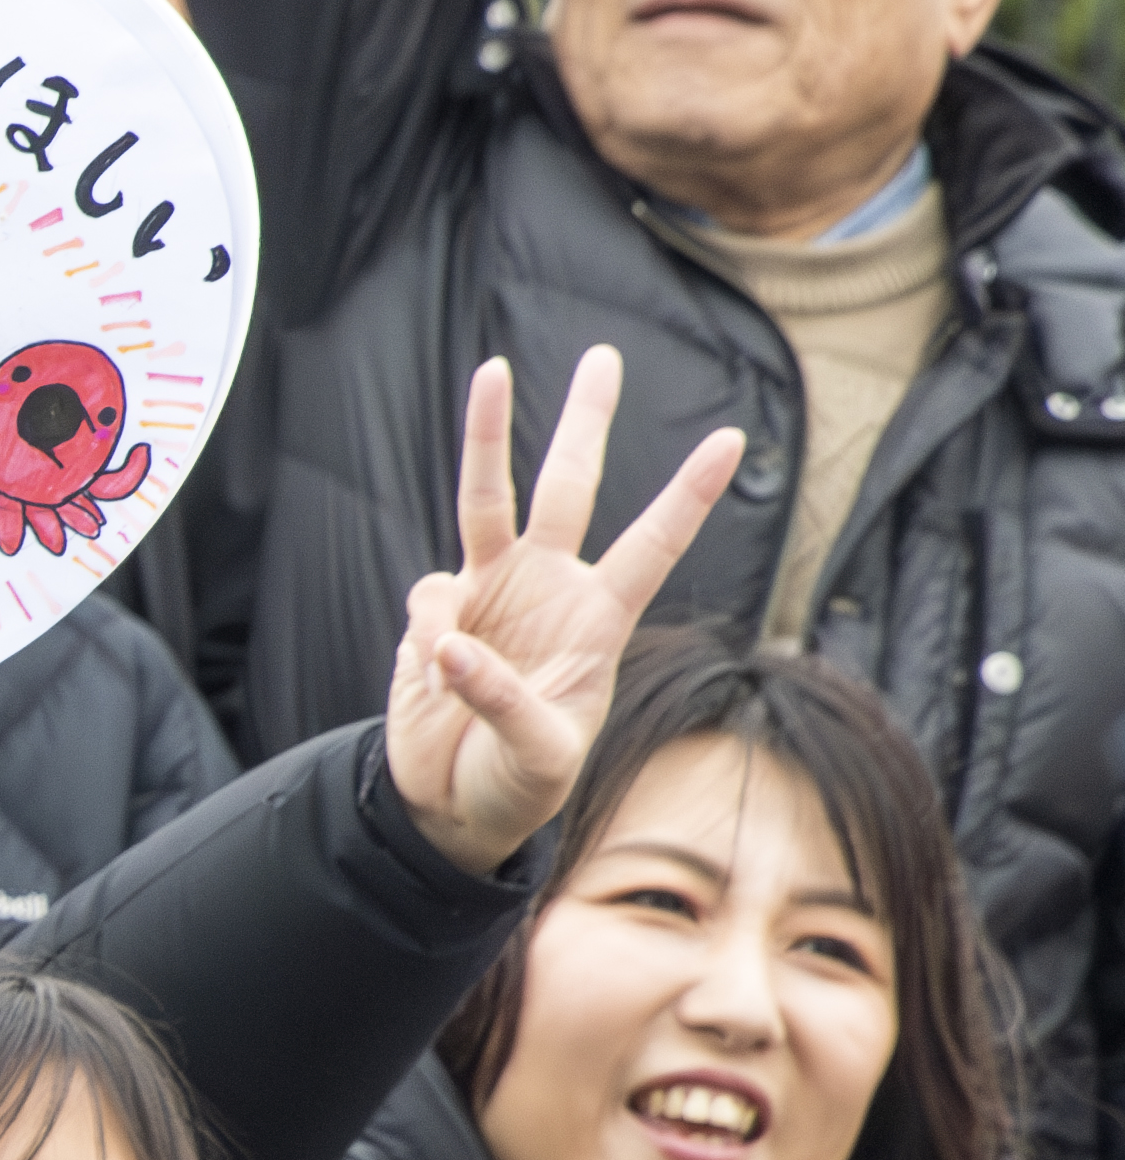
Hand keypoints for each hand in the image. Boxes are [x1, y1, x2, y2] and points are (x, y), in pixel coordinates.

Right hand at [379, 346, 746, 876]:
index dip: (687, 496)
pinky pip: (430, 599)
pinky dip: (431, 634)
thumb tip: (450, 644)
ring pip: (486, 500)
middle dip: (584, 421)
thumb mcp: (538, 756)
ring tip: (490, 371)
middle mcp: (547, 590)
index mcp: (598, 620)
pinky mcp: (437, 613)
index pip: (650, 546)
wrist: (451, 803)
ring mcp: (488, 594)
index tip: (729, 439)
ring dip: (487, 435)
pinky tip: (438, 680)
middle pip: (567, 488)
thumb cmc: (518, 783)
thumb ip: (501, 698)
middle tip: (603, 357)